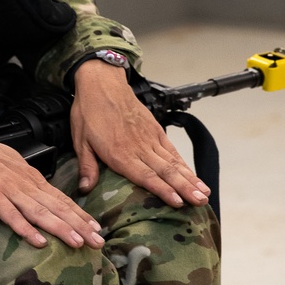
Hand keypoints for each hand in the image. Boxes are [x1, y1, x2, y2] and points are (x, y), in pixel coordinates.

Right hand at [0, 124, 104, 249]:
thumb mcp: (11, 165)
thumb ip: (24, 180)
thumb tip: (37, 194)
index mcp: (30, 178)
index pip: (61, 199)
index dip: (80, 214)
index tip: (96, 228)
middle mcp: (25, 184)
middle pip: (57, 207)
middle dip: (80, 225)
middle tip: (98, 242)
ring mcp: (9, 189)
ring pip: (40, 212)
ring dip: (61, 228)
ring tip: (78, 243)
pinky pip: (10, 214)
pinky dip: (25, 229)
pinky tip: (38, 241)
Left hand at [71, 60, 209, 207]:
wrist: (102, 82)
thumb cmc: (89, 111)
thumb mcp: (80, 140)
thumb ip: (87, 166)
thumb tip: (84, 189)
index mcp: (120, 153)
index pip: (145, 176)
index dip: (163, 190)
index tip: (178, 202)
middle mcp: (139, 147)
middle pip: (166, 171)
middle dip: (185, 188)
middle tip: (200, 202)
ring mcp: (150, 138)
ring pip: (173, 162)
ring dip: (190, 179)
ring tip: (204, 194)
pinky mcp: (155, 130)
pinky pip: (172, 150)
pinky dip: (184, 164)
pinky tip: (193, 176)